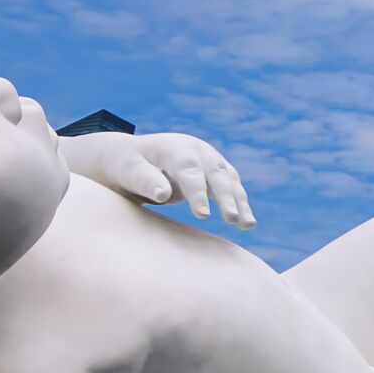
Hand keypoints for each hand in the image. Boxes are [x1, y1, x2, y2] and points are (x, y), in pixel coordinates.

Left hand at [60, 129, 254, 225]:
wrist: (132, 156)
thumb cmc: (126, 166)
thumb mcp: (128, 171)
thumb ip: (145, 180)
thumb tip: (161, 194)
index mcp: (173, 147)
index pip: (189, 169)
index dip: (197, 192)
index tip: (202, 216)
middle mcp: (196, 149)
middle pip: (215, 172)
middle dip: (226, 196)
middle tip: (232, 219)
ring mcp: (208, 159)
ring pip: (229, 179)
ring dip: (239, 201)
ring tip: (246, 225)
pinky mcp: (214, 172)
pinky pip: (231, 187)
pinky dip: (240, 203)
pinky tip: (247, 223)